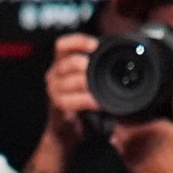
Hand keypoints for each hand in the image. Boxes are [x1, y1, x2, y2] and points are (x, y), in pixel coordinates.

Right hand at [42, 33, 98, 147]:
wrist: (65, 130)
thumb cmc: (80, 103)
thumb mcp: (85, 80)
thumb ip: (94, 67)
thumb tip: (119, 55)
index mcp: (60, 65)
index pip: (62, 45)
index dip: (78, 42)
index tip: (94, 45)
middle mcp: (53, 76)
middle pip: (68, 62)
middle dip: (85, 64)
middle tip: (98, 70)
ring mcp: (53, 91)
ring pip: (72, 81)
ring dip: (90, 84)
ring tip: (102, 89)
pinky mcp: (57, 106)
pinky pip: (73, 100)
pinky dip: (89, 100)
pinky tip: (99, 103)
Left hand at [109, 81, 172, 172]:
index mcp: (138, 128)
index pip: (123, 111)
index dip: (132, 109)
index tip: (142, 109)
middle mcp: (127, 142)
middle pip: (120, 124)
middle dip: (130, 122)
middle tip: (147, 122)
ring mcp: (125, 156)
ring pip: (119, 138)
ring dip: (128, 135)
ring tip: (147, 135)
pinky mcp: (128, 167)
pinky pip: (122, 151)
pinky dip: (130, 148)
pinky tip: (146, 148)